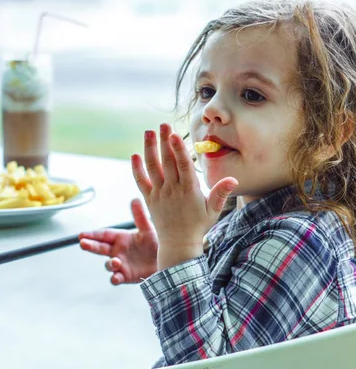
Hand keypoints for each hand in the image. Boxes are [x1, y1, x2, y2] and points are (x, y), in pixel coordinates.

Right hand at [79, 198, 157, 284]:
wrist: (165, 261)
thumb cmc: (155, 243)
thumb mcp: (148, 229)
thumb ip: (140, 216)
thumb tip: (135, 199)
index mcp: (120, 238)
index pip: (103, 235)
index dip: (92, 234)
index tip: (81, 234)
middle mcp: (117, 251)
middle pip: (100, 248)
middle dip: (90, 246)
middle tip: (82, 243)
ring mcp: (121, 264)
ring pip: (108, 265)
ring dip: (109, 264)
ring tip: (115, 262)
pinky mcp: (126, 276)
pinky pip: (117, 278)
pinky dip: (115, 278)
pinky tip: (115, 278)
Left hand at [131, 123, 237, 269]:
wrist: (179, 244)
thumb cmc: (199, 225)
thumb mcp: (214, 210)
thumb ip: (221, 193)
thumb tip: (233, 179)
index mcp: (189, 191)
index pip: (182, 166)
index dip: (177, 149)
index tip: (174, 134)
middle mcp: (172, 190)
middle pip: (167, 161)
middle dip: (164, 141)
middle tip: (162, 124)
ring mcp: (159, 194)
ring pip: (152, 168)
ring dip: (149, 149)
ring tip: (149, 132)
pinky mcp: (149, 199)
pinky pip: (141, 181)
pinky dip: (136, 169)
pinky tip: (134, 155)